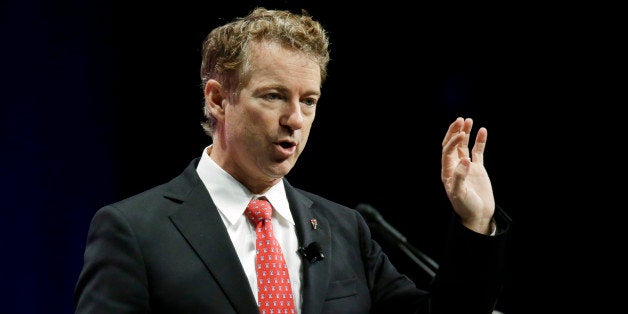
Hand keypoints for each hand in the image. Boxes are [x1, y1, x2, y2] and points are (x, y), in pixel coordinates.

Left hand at [441, 117, 494, 233]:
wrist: (477, 215)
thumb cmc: (465, 207)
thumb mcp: (460, 194)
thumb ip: (461, 177)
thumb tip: (465, 160)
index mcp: (447, 172)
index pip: (447, 152)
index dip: (453, 142)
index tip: (461, 134)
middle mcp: (455, 167)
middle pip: (452, 145)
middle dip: (455, 132)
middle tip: (460, 119)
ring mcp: (466, 166)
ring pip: (464, 146)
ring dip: (465, 133)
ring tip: (468, 120)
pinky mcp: (477, 169)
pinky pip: (478, 152)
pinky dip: (479, 141)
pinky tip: (483, 131)